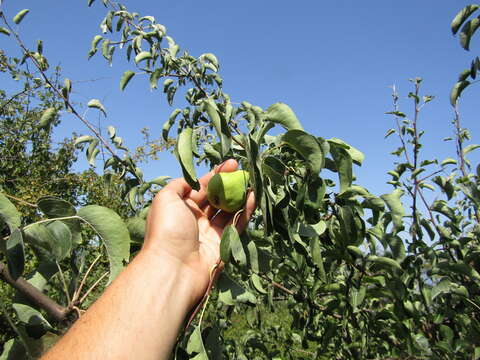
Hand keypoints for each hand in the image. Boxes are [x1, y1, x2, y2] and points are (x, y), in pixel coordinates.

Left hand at [142, 159, 255, 306]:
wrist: (174, 268)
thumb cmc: (167, 229)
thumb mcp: (166, 198)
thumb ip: (180, 184)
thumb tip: (194, 179)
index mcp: (180, 207)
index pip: (202, 186)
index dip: (216, 175)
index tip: (232, 164)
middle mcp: (195, 218)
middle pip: (216, 197)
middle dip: (230, 184)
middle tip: (244, 172)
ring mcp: (209, 232)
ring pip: (228, 210)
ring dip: (240, 196)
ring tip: (252, 183)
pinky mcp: (223, 244)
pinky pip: (236, 224)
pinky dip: (246, 211)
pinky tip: (254, 198)